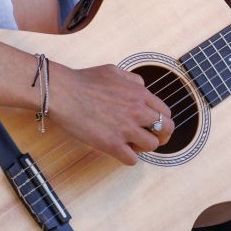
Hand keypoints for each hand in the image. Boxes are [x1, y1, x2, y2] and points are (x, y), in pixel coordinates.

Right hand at [51, 62, 173, 165]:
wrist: (64, 92)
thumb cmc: (84, 80)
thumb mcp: (114, 70)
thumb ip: (132, 79)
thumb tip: (141, 87)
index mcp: (139, 93)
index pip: (165, 113)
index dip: (161, 121)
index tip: (152, 125)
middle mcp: (137, 111)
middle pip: (166, 130)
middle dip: (161, 136)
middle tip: (148, 138)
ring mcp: (126, 129)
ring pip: (152, 146)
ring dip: (143, 147)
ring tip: (130, 143)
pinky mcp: (112, 144)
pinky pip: (132, 160)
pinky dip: (128, 158)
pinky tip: (119, 151)